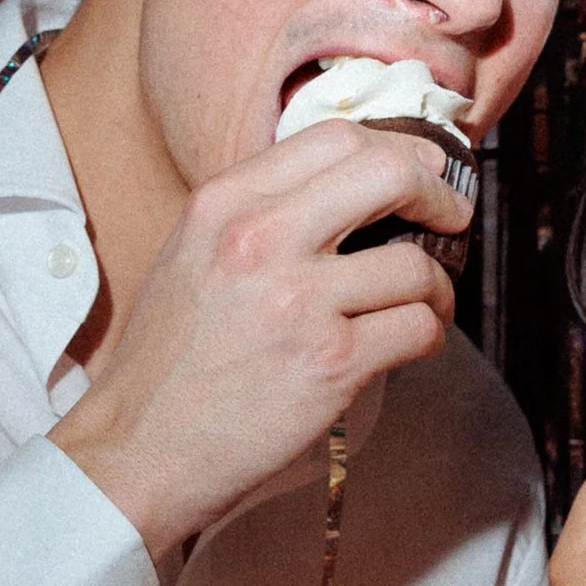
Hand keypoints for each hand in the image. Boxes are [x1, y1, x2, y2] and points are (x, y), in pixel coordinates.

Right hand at [50, 122, 470, 560]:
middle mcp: (257, 240)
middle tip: (449, 218)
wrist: (136, 448)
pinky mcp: (329, 362)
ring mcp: (296, 301)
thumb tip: (351, 192)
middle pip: (388, 173)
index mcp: (222, 204)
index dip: (395, 151)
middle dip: (438, 193)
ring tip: (424, 303)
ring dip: (437, 285)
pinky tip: (409, 342)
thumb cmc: (168, 363)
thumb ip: (259, 215)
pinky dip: (429, 333)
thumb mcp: (192, 255)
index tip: (418, 173)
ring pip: (414, 263)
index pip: (334, 136)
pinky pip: (418, 327)